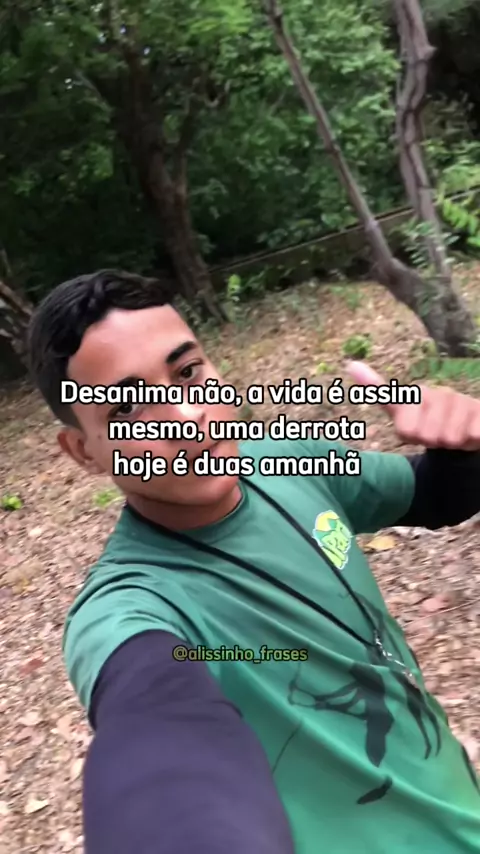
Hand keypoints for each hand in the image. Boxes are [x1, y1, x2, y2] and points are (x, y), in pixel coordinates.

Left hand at [346, 360, 479, 450]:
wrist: (465, 429)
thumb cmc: (429, 422)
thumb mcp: (402, 411)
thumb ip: (379, 393)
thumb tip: (351, 364)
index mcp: (419, 394)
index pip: (407, 431)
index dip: (413, 437)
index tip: (417, 430)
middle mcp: (441, 393)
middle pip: (429, 437)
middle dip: (434, 442)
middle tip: (438, 433)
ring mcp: (462, 401)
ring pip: (451, 438)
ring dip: (453, 443)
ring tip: (454, 432)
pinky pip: (473, 434)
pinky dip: (471, 438)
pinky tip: (471, 432)